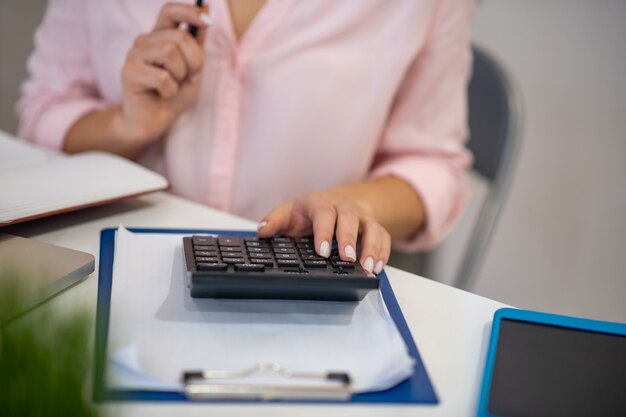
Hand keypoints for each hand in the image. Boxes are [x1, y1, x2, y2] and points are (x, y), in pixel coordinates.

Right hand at [116, 3, 210, 146]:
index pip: (170, 11)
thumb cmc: (173, 95)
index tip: (208, 20)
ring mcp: (134, 55)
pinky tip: (163, 94)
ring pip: (169, 52)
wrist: (154, 122)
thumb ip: (198, 43)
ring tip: (174, 86)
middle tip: (190, 77)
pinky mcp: (129, 73)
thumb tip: (206, 8)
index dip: (189, 11)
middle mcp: (144, 41)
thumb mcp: (193, 69)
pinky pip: (161, 76)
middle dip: (194, 60)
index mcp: (160, 36)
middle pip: (179, 36)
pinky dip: (170, 89)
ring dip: (181, 75)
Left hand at [258, 190, 390, 274]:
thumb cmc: (310, 212)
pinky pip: (384, 237)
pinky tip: (379, 267)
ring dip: (372, 247)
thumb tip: (262, 231)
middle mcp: (344, 208)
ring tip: (369, 267)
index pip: (324, 214)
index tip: (322, 251)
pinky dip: (384, 252)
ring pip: (372, 227)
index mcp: (320, 204)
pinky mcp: (375, 227)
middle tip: (347, 259)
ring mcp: (361, 217)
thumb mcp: (289, 213)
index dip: (324, 231)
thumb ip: (275, 221)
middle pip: (350, 219)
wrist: (337, 201)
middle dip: (350, 239)